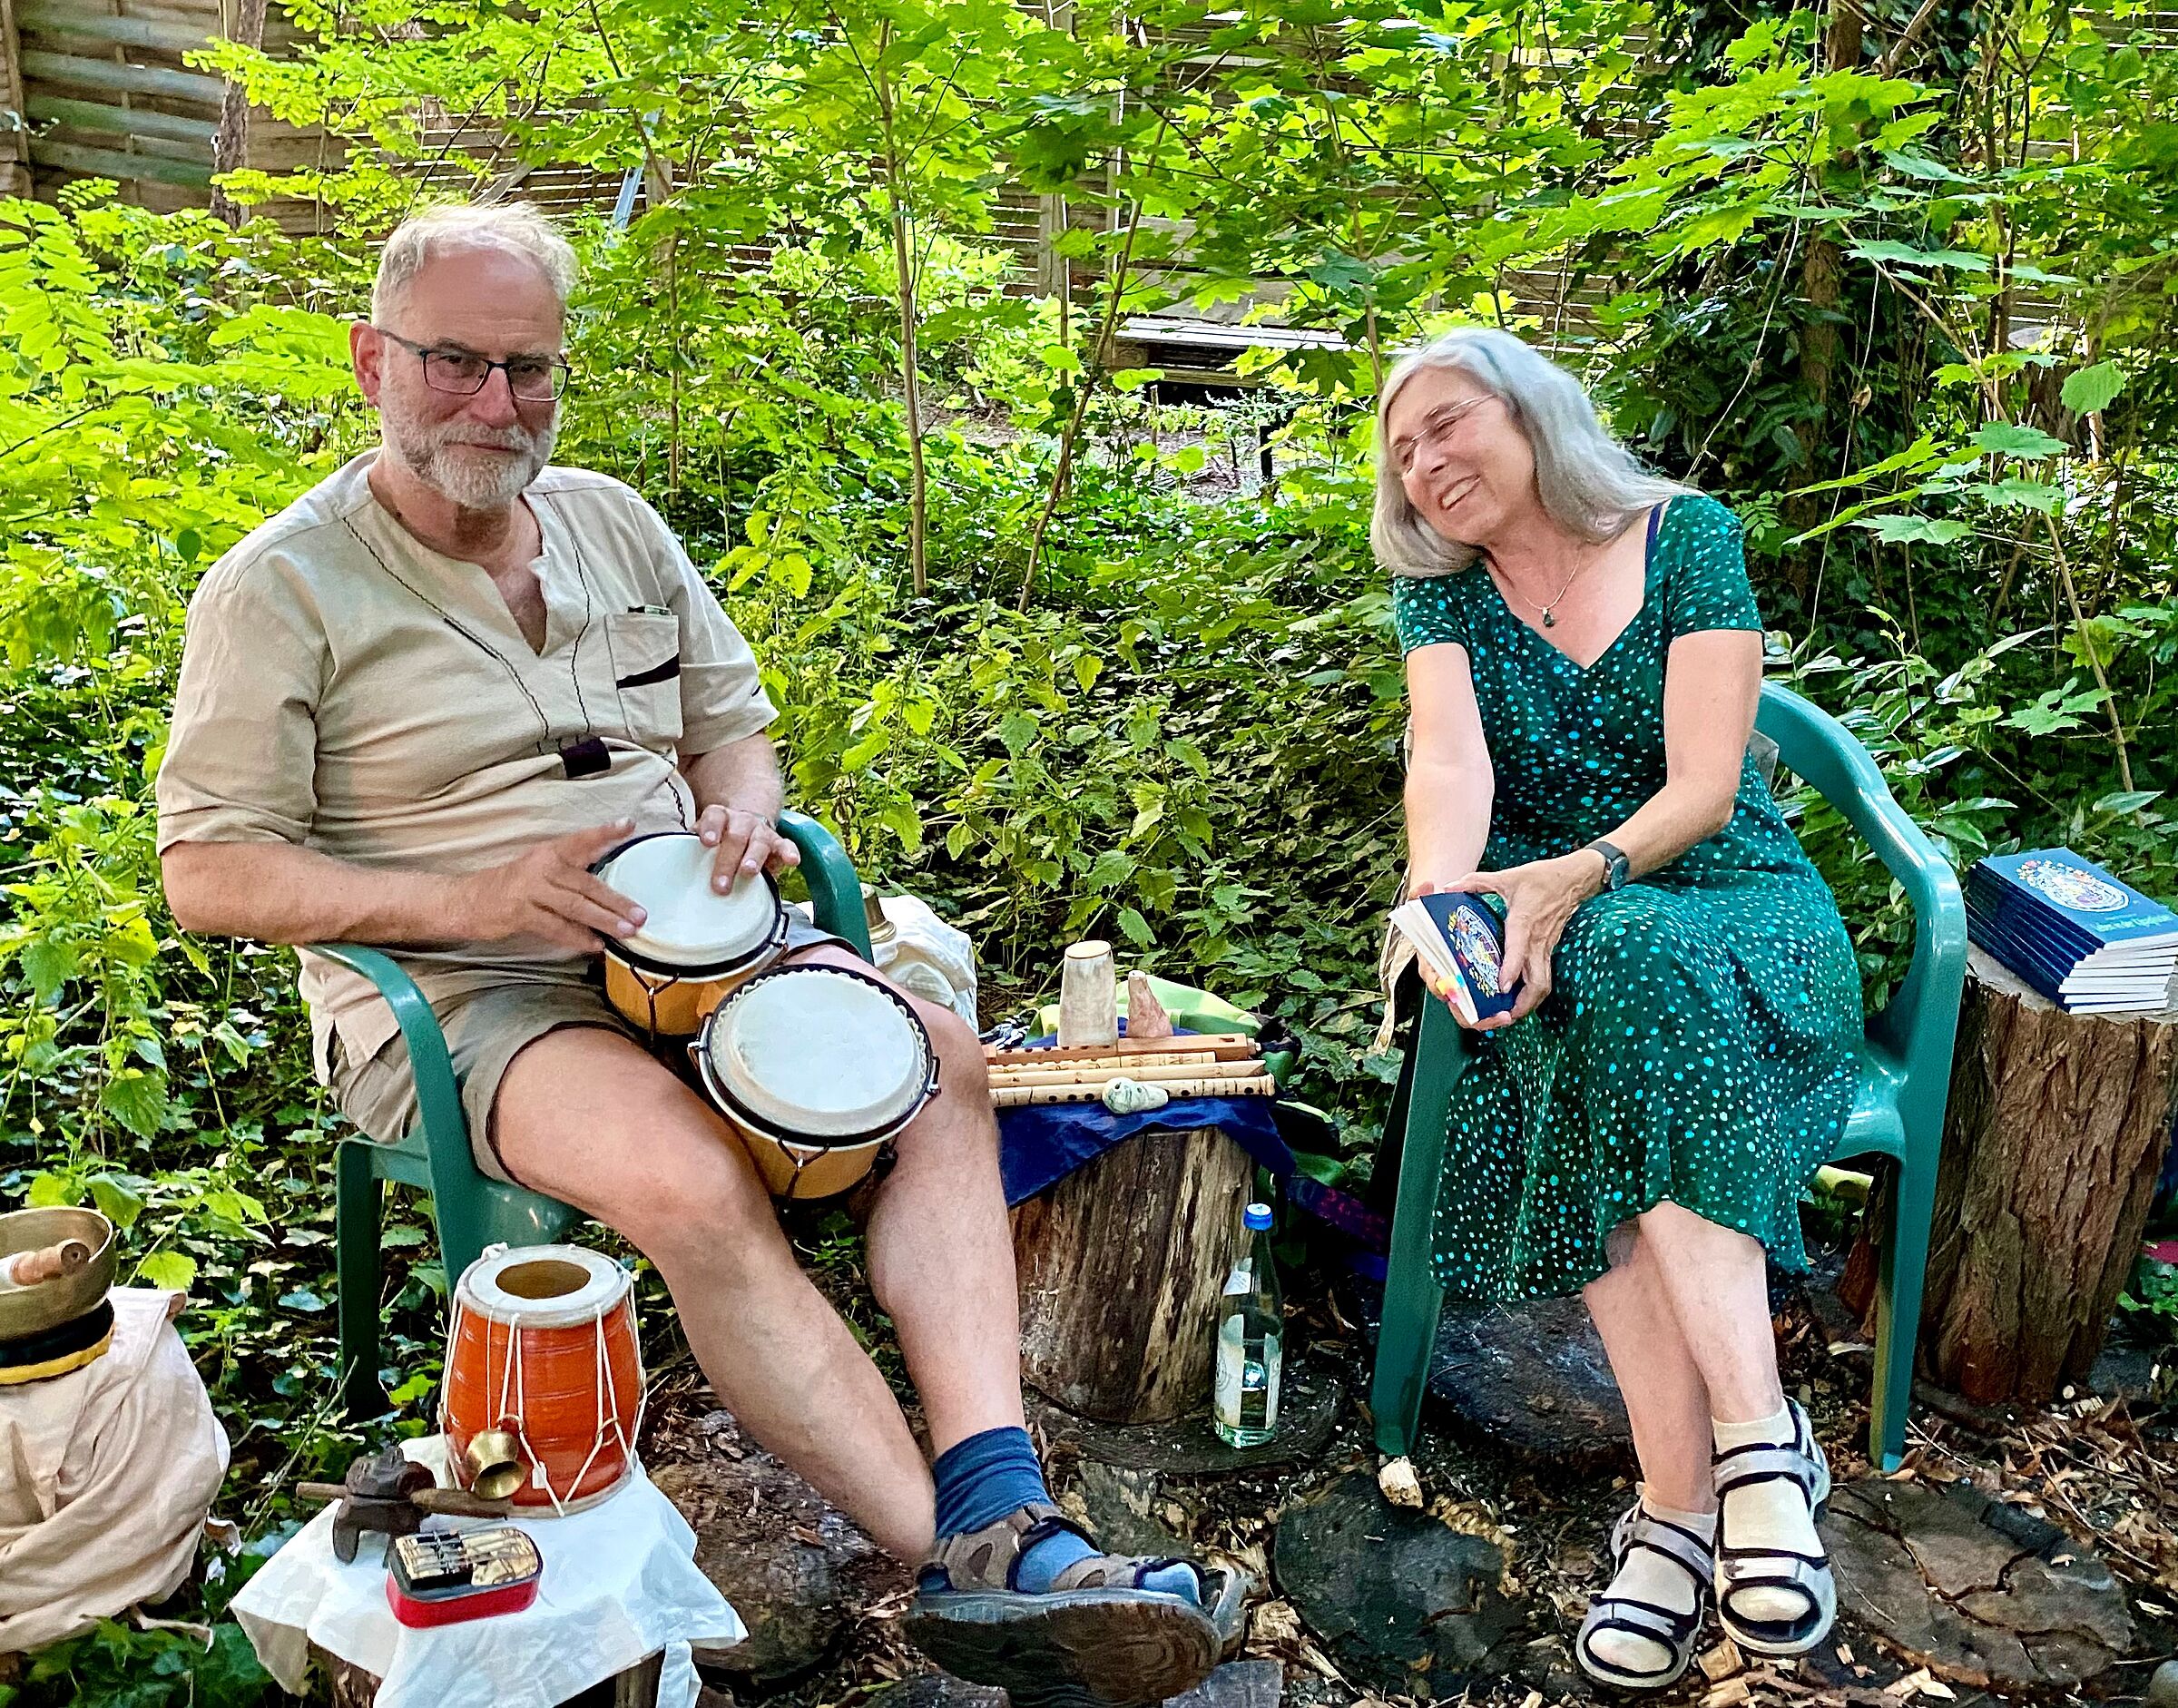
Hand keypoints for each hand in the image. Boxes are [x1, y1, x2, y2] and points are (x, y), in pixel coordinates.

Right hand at [457, 819, 646, 952]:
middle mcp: (542, 866)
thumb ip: (571, 875)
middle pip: (587, 883)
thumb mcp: (539, 869)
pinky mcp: (520, 913)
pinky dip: (577, 937)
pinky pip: (556, 927)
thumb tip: (611, 893)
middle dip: (616, 901)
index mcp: (549, 852)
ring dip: (603, 920)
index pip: (582, 840)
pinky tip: (594, 944)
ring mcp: (530, 889)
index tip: (629, 825)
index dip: (605, 832)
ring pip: (575, 906)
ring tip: (626, 931)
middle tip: (641, 914)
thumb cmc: (511, 886)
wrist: (466, 901)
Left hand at [695, 804, 800, 893]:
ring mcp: (761, 832)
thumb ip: (692, 849)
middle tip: (720, 884)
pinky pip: (786, 845)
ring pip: (759, 842)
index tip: (707, 842)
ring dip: (753, 858)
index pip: (714, 817)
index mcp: (721, 817)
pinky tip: (792, 861)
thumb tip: (676, 872)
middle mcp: (742, 822)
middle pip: (736, 836)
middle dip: (727, 861)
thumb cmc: (720, 839)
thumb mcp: (705, 838)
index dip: (711, 828)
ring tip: (748, 872)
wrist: (746, 825)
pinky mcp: (778, 843)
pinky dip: (789, 852)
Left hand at [1441, 852, 1608, 1026]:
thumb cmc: (1542, 878)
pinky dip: (1532, 991)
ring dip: (1529, 1003)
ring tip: (1511, 1014)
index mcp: (1524, 921)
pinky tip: (1519, 998)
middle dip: (1524, 1003)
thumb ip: (1476, 882)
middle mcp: (1537, 940)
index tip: (1501, 987)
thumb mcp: (1507, 876)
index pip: (1519, 949)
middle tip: (1504, 1016)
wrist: (1574, 879)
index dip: (1511, 969)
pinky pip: (1543, 976)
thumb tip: (1449, 887)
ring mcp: (1545, 947)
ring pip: (1543, 984)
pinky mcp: (1549, 949)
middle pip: (1538, 981)